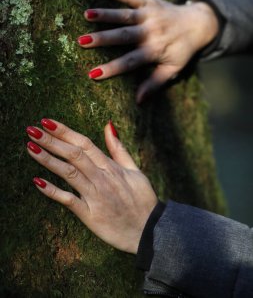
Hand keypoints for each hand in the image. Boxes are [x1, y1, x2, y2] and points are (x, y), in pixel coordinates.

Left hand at [26, 119, 157, 253]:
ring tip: (30, 147)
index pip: (84, 143)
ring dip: (48, 159)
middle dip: (51, 141)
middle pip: (73, 154)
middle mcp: (101, 178)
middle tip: (32, 129)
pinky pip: (69, 200)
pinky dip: (53, 191)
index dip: (65, 131)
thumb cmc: (142, 199)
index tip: (47, 121)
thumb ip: (119, 149)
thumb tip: (108, 125)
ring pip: (69, 173)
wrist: (149, 230)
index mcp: (111, 166)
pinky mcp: (90, 215)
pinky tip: (37, 182)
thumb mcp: (134, 170)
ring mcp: (95, 196)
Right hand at [78, 0, 218, 102]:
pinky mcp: (149, 2)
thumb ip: (155, 83)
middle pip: (124, 36)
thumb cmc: (182, 50)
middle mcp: (151, 32)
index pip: (130, 61)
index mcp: (154, 50)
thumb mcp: (172, 70)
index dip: (112, 68)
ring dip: (106, 14)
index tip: (93, 74)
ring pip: (125, 15)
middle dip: (103, 39)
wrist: (198, 24)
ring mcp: (149, 15)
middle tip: (82, 41)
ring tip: (87, 14)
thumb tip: (138, 101)